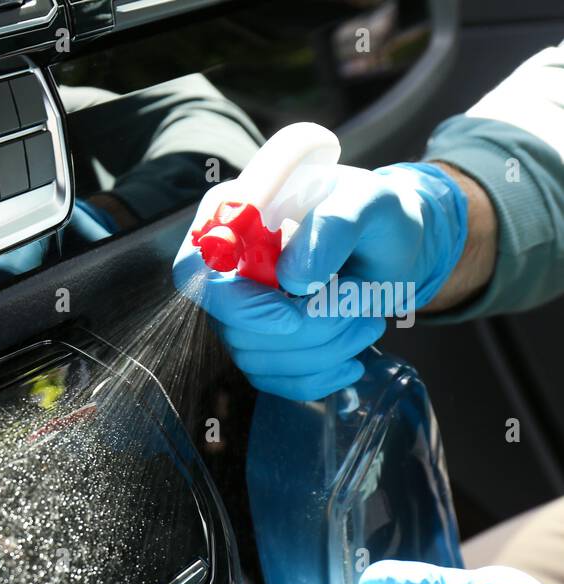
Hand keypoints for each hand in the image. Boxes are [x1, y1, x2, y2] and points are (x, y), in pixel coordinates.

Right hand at [173, 162, 467, 400]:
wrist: (390, 244)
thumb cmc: (376, 213)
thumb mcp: (369, 203)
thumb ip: (331, 229)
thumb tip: (294, 279)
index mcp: (233, 217)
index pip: (193, 271)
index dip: (235, 304)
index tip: (291, 315)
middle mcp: (225, 269)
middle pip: (231, 326)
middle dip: (304, 328)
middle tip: (360, 304)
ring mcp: (238, 312)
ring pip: (255, 358)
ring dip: (323, 350)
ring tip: (368, 317)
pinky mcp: (258, 345)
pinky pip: (273, 379)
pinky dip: (319, 375)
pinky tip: (353, 356)